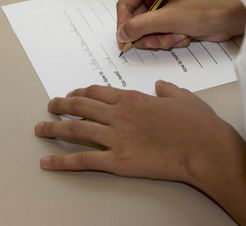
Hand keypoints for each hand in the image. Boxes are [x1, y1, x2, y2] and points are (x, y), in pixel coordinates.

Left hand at [35, 81, 230, 181]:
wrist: (204, 147)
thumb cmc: (196, 122)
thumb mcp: (183, 96)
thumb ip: (168, 89)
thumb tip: (160, 84)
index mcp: (134, 98)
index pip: (98, 92)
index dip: (81, 92)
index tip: (73, 94)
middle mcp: (119, 114)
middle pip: (82, 106)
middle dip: (63, 105)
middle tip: (52, 105)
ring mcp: (116, 137)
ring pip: (76, 130)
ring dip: (55, 128)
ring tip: (41, 128)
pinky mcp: (118, 161)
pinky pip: (84, 160)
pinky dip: (63, 162)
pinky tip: (48, 162)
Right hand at [116, 0, 245, 49]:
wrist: (230, 18)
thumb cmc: (202, 11)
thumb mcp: (168, 19)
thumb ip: (140, 26)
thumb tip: (120, 35)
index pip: (126, 5)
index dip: (123, 25)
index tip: (125, 43)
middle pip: (136, 21)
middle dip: (150, 35)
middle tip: (160, 41)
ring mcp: (163, 7)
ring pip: (148, 31)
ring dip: (162, 39)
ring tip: (179, 35)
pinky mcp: (172, 20)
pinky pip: (160, 35)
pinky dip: (171, 39)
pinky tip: (185, 36)